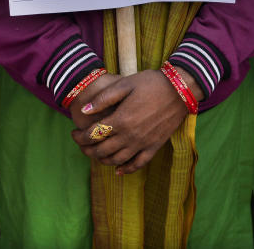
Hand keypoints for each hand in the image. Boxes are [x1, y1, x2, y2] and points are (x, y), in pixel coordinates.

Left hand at [70, 68, 200, 173]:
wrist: (180, 89)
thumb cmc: (151, 83)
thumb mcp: (124, 84)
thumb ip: (103, 99)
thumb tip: (84, 111)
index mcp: (121, 119)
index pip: (93, 135)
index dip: (79, 137)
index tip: (74, 133)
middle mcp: (130, 136)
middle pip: (102, 151)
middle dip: (87, 150)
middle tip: (81, 144)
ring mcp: (143, 143)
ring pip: (117, 160)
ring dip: (102, 160)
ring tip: (95, 154)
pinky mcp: (155, 146)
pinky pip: (138, 164)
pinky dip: (126, 169)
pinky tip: (118, 170)